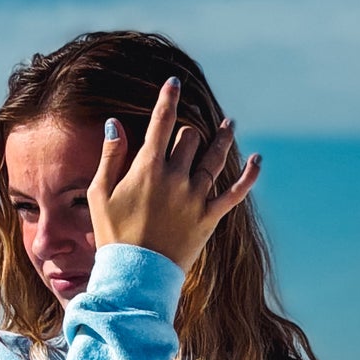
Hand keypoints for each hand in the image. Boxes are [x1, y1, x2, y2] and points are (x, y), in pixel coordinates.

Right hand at [87, 77, 260, 274]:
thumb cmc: (113, 235)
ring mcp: (196, 198)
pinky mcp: (209, 218)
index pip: (161, 123)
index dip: (168, 99)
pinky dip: (249, 176)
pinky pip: (235, 193)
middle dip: (188, 130)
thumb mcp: (101, 194)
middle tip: (188, 130)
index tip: (174, 83)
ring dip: (222, 138)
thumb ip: (110, 156)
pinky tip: (258, 160)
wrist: (135, 276)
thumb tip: (114, 123)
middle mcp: (176, 178)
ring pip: (215, 157)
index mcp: (148, 169)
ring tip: (229, 124)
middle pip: (190, 138)